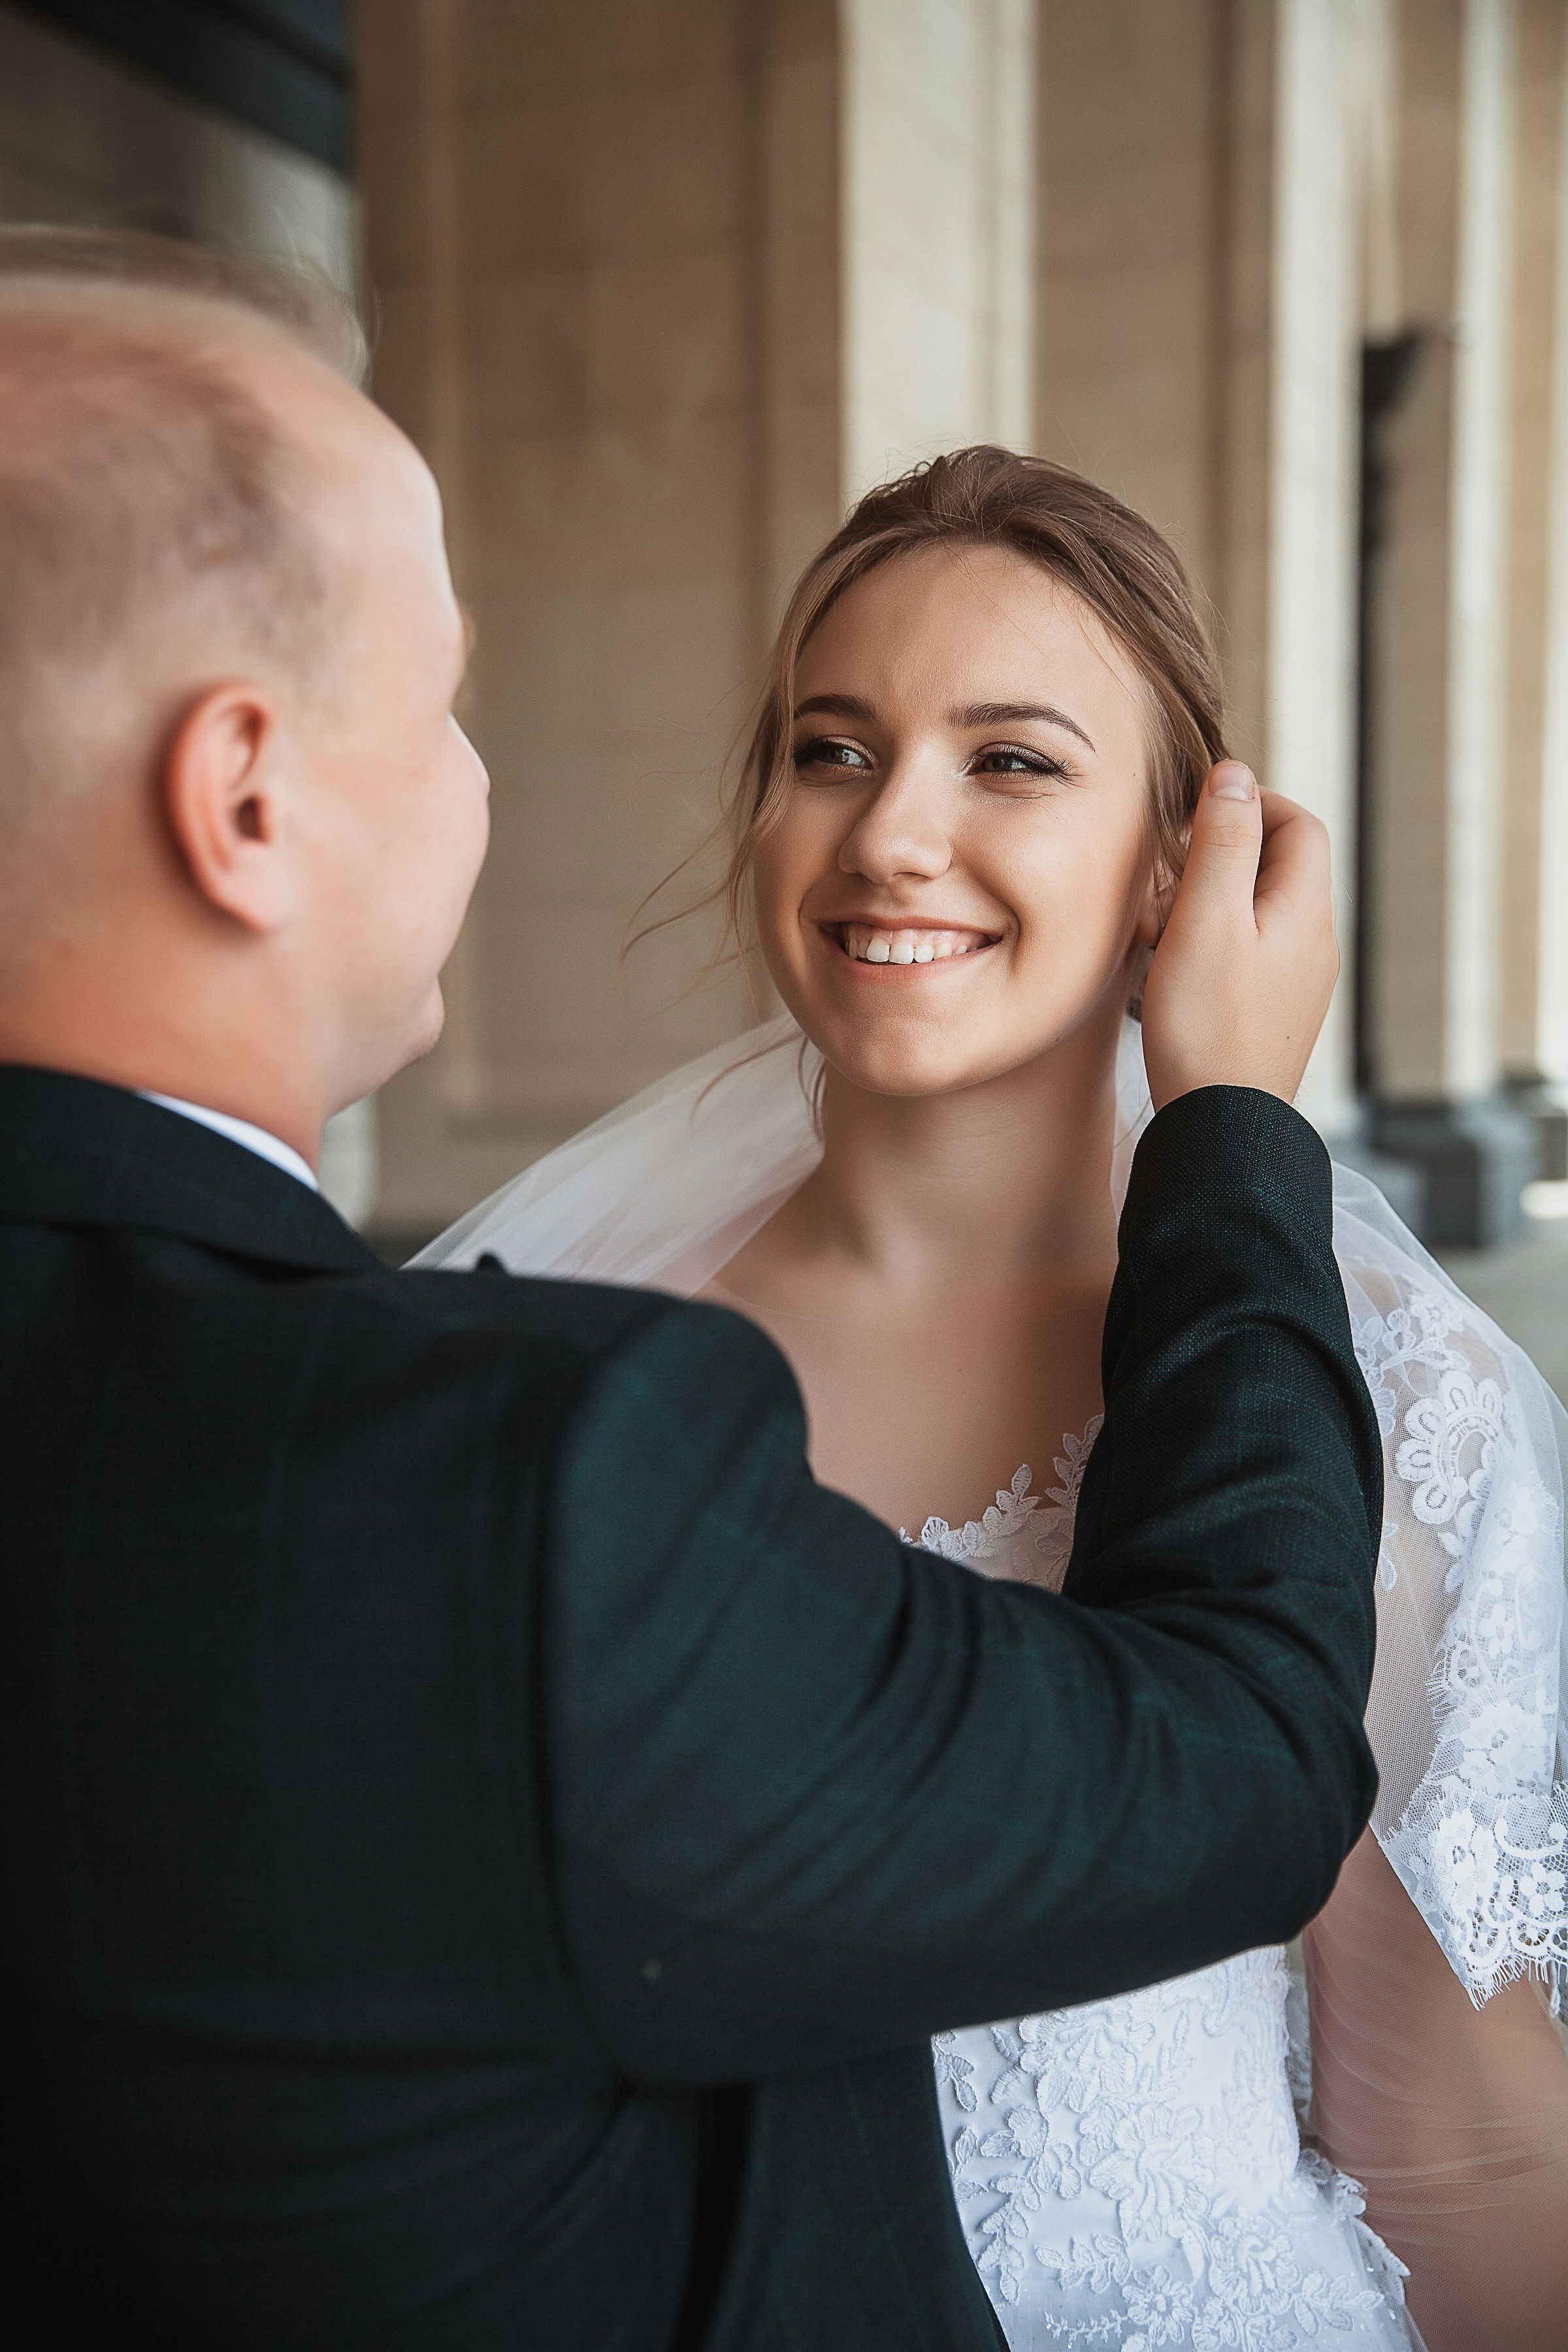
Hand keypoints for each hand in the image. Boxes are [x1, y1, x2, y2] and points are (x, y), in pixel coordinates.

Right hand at [1140, 762, 1337, 1110]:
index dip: (1251, 805)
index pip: (1298, 824)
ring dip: (1208, 903)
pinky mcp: (1274, 1016)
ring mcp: (1298, 983)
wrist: (1223, 1127)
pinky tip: (1173, 967)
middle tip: (1167, 876)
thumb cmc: (1207, 1025)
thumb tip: (1236, 775)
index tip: (1197, 817)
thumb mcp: (1206, 917)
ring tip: (1159, 927)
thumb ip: (1222, 841)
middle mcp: (1314, 943)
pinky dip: (1211, 944)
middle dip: (1220, 857)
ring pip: (1258, 913)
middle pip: (1278, 868)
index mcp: (1305, 909)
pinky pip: (1249, 956)